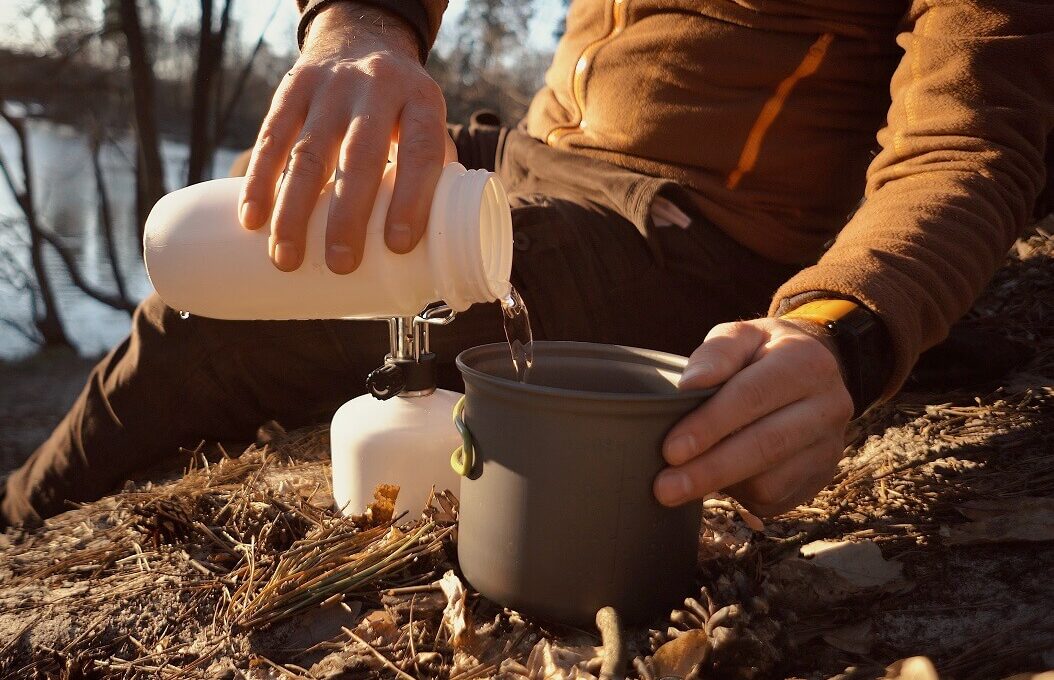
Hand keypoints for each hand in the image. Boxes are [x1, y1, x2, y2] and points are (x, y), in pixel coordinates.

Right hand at [238, 3, 455, 273]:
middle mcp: (376, 88)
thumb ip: (433, 173)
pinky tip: (252, 219)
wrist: (360, 38)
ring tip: (286, 257)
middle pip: (361, 156)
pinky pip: (272, 137)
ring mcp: (331, 86)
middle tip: (340, 263)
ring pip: (308, 151)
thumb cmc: (401, 107)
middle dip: (348, 215)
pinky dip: (259, 181)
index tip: (397, 245)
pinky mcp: (292, 88)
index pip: (421, 151)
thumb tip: (431, 245)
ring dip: (293, 210)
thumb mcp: (427, 124)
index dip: (411, 199)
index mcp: (421, 101)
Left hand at [654, 318, 854, 515]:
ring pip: (770, 481)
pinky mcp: (821, 477)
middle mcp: (830, 406)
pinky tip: (722, 477)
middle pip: (765, 446)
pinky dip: (740, 494)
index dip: (709, 425)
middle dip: (709, 470)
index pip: (753, 396)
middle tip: (664, 488)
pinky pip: (774, 500)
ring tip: (686, 477)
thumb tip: (689, 385)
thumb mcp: (741, 336)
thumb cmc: (761, 354)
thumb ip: (716, 353)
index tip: (671, 450)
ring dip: (721, 485)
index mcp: (809, 363)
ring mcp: (830, 446)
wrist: (809, 373)